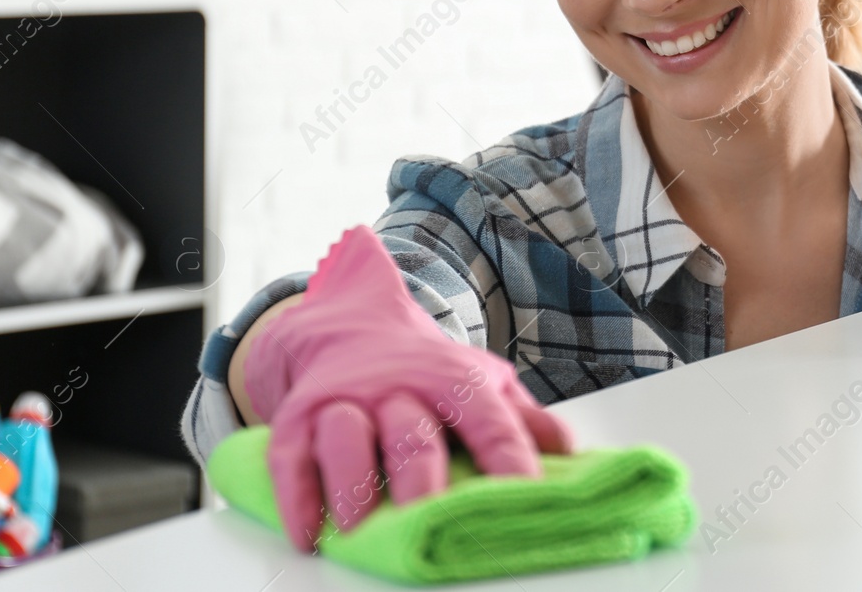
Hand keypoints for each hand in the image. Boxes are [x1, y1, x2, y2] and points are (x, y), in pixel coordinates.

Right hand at [244, 225, 573, 551]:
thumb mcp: (481, 383)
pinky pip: (291, 456)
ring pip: (346, 437)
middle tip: (428, 514)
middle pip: (411, 431)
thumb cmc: (426, 373)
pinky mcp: (300, 419)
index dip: (509, 455)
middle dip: (420, 475)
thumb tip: (569, 453)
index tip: (527, 493)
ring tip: (360, 528)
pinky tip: (308, 532)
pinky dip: (297, 496)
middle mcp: (399, 388)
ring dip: (352, 483)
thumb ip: (523, 419)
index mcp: (454, 381)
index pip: (487, 419)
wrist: (353, 329)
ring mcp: (347, 401)